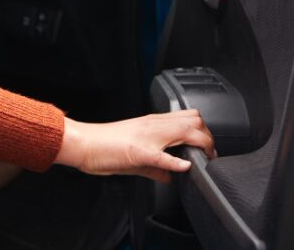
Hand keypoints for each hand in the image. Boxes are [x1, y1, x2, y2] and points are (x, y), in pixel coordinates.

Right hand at [54, 109, 215, 182]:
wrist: (84, 142)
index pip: (189, 117)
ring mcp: (147, 136)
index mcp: (153, 124)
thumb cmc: (105, 146)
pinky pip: (161, 155)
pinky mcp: (138, 151)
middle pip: (194, 120)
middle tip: (210, 154)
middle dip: (208, 137)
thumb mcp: (136, 157)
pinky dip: (175, 162)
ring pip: (183, 128)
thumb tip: (172, 177)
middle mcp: (153, 125)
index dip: (205, 131)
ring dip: (199, 143)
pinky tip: (182, 168)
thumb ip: (157, 168)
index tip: (209, 149)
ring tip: (203, 158)